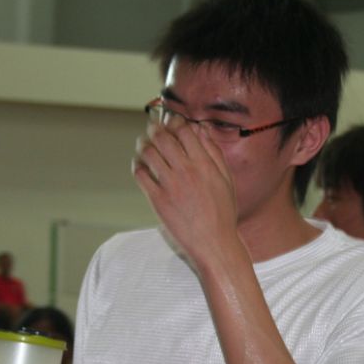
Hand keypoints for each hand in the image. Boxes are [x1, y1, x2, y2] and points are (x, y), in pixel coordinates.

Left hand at [132, 122, 237, 273]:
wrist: (214, 242)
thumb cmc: (222, 212)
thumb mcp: (226, 179)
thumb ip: (214, 152)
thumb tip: (201, 130)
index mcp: (205, 164)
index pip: (184, 130)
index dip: (175, 121)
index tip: (172, 121)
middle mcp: (187, 171)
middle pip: (163, 137)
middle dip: (155, 128)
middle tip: (152, 128)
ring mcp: (170, 185)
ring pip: (149, 153)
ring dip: (143, 143)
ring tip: (142, 143)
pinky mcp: (157, 200)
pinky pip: (140, 175)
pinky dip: (137, 165)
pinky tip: (139, 164)